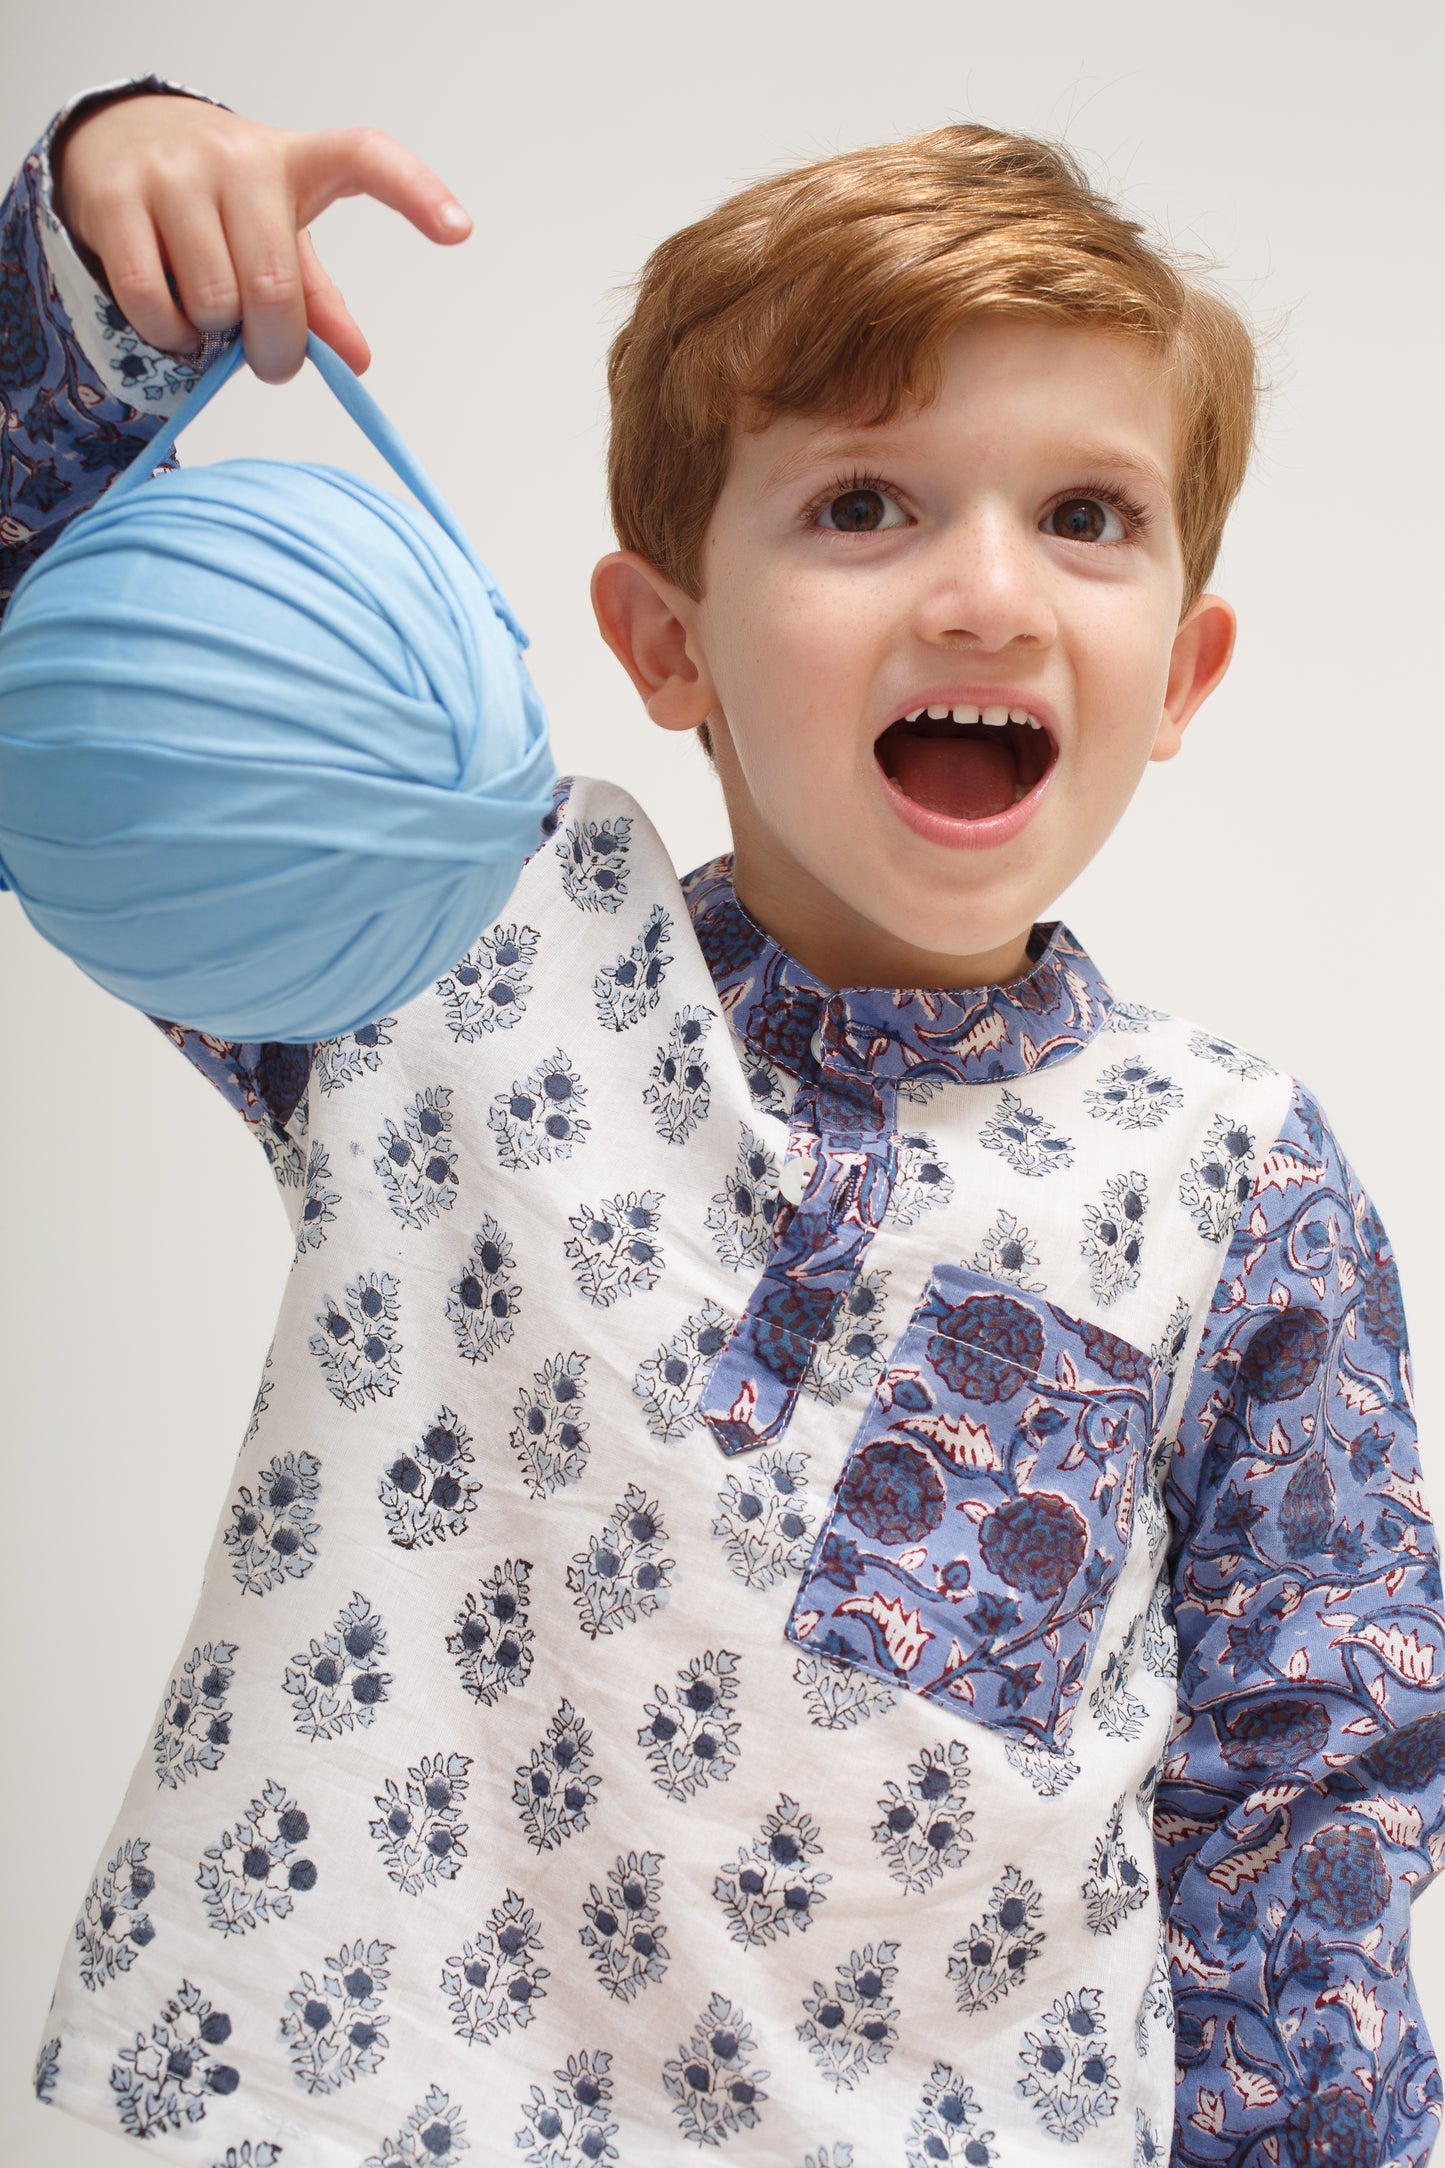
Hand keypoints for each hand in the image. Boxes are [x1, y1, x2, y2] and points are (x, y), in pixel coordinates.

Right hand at [53, 92, 472, 381]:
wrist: (118, 141)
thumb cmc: (219, 201)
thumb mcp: (278, 234)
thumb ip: (317, 297)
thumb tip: (356, 361)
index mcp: (298, 161)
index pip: (365, 157)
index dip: (416, 192)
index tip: (459, 231)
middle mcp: (239, 158)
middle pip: (275, 290)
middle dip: (274, 349)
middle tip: (267, 356)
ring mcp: (174, 174)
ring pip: (214, 301)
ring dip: (215, 338)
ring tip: (209, 318)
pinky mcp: (115, 198)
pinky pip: (152, 302)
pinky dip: (167, 336)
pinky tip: (173, 325)